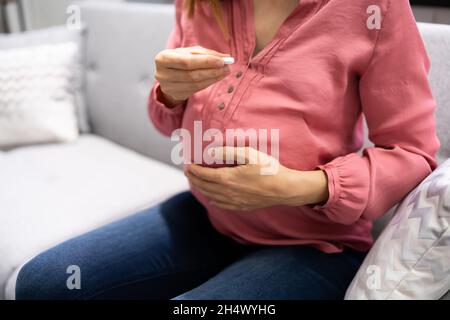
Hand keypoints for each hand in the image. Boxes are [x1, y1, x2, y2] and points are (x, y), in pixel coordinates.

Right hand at [155, 46, 230, 106]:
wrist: (168, 74)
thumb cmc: (180, 59)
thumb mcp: (189, 52)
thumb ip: (206, 53)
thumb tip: (225, 57)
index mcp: (163, 58)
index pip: (186, 62)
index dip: (205, 62)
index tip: (221, 61)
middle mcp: (163, 74)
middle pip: (191, 74)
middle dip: (211, 70)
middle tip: (226, 67)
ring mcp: (168, 87)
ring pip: (195, 84)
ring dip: (212, 78)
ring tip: (224, 72)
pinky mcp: (176, 95)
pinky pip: (196, 89)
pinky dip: (208, 83)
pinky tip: (216, 78)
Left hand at [185, 147, 328, 210]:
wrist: (284, 189)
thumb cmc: (268, 168)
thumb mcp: (248, 154)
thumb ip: (227, 152)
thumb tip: (209, 153)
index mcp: (227, 178)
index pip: (203, 174)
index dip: (193, 169)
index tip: (187, 164)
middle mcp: (227, 192)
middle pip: (203, 186)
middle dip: (193, 179)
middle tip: (188, 172)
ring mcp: (234, 201)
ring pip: (210, 196)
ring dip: (200, 188)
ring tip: (195, 182)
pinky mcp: (241, 207)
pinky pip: (221, 205)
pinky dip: (212, 200)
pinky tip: (211, 197)